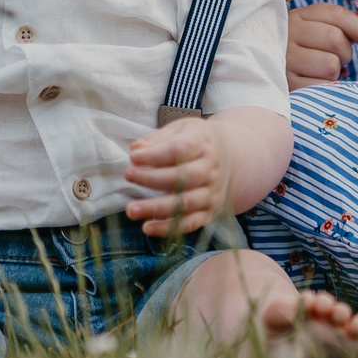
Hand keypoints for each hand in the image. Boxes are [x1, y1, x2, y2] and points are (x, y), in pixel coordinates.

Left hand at [123, 117, 231, 236]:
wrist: (229, 156)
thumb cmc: (195, 140)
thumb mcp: (180, 129)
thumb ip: (157, 139)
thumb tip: (136, 149)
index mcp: (202, 143)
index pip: (179, 149)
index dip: (154, 155)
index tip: (133, 158)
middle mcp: (211, 168)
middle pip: (182, 177)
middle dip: (152, 179)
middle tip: (128, 176)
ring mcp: (212, 192)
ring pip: (185, 203)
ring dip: (156, 208)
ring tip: (131, 210)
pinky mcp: (209, 211)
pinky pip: (190, 223)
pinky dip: (168, 228)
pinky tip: (147, 228)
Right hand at [285, 2, 357, 88]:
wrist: (269, 70)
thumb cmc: (303, 50)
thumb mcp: (315, 29)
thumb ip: (340, 26)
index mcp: (298, 16)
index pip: (335, 14)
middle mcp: (289, 34)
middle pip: (336, 39)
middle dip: (345, 52)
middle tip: (338, 58)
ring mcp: (286, 59)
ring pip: (331, 64)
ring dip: (334, 72)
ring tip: (321, 70)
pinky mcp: (287, 83)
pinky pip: (322, 86)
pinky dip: (325, 87)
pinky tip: (314, 82)